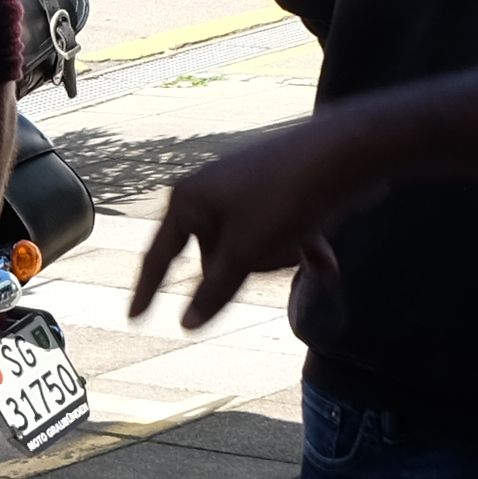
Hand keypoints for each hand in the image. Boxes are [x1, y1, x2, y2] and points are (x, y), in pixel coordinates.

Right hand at [128, 123, 359, 332]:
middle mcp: (211, 194)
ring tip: (305, 244)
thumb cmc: (284, 197)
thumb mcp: (244, 252)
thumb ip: (214, 291)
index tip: (133, 319)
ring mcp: (246, 194)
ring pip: (252, 251)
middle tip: (275, 251)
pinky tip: (327, 267)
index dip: (147, 290)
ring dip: (279, 259)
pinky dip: (301, 251)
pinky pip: (279, 237)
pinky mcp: (278, 196)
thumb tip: (187, 324)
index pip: (159, 256)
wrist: (343, 154)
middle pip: (217, 259)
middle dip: (247, 268)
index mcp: (189, 201)